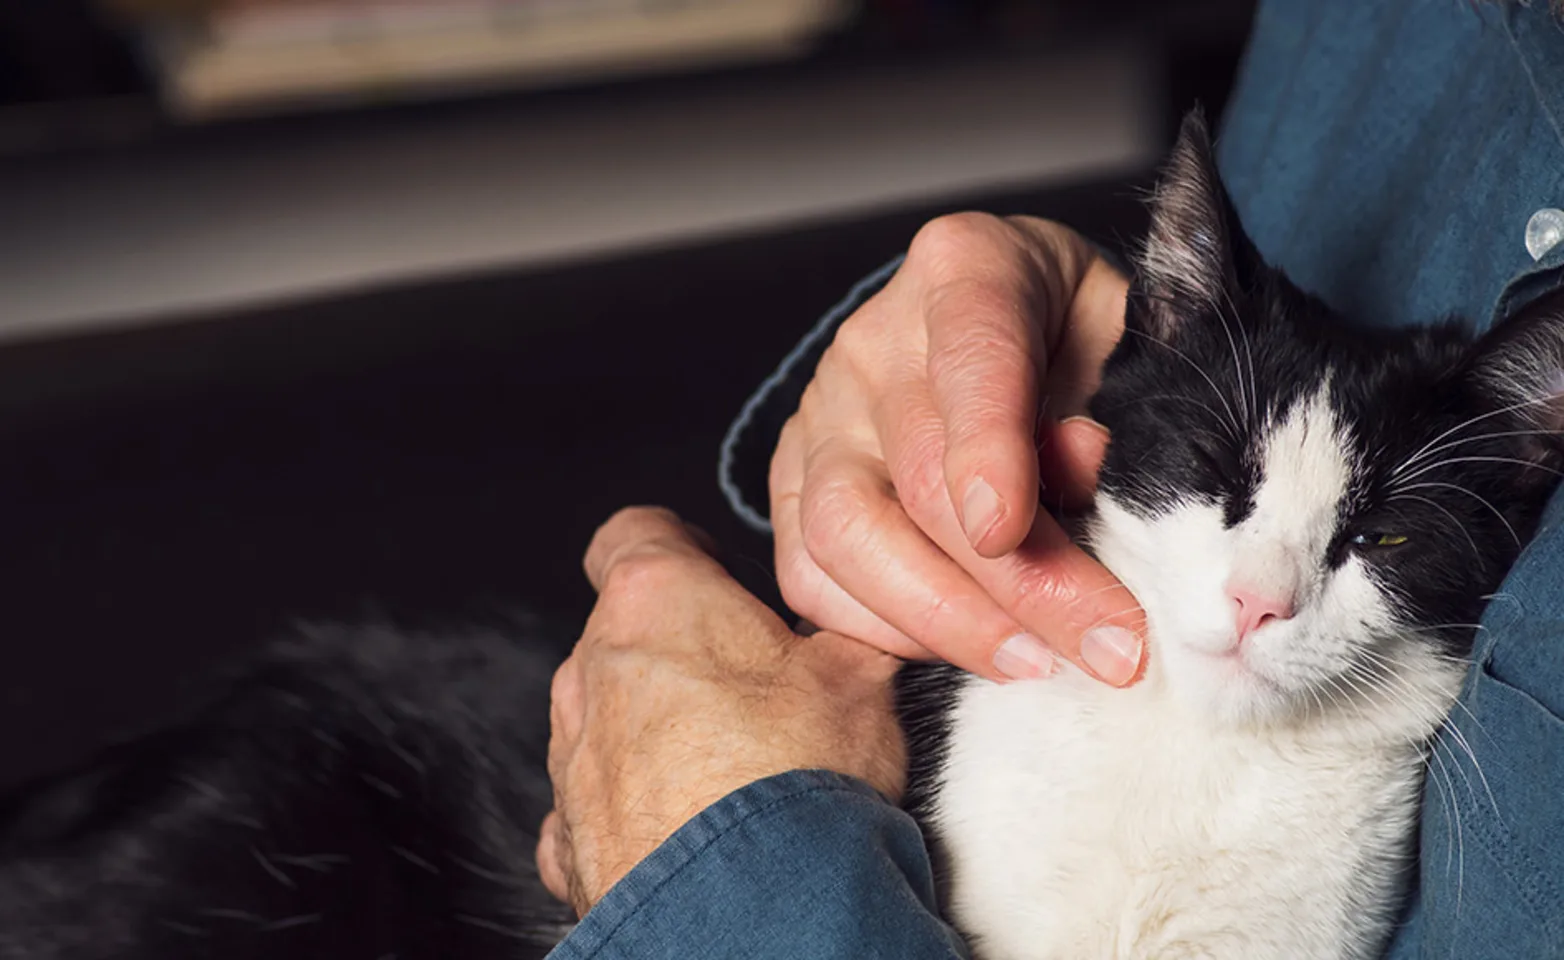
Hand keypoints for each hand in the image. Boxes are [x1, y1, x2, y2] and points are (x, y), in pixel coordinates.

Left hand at [536, 506, 905, 916]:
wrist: (754, 911)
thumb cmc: (797, 783)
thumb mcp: (860, 673)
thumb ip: (844, 630)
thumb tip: (861, 622)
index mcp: (655, 602)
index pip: (637, 533)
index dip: (677, 542)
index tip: (708, 561)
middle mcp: (594, 670)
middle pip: (629, 633)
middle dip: (686, 651)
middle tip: (759, 685)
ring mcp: (573, 756)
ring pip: (610, 718)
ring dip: (659, 730)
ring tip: (738, 770)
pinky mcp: (570, 837)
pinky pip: (597, 805)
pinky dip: (637, 810)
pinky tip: (691, 829)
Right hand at [771, 213, 1144, 684]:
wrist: (1009, 336)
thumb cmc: (1079, 340)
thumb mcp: (1128, 338)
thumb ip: (1119, 398)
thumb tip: (1079, 475)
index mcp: (966, 270)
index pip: (970, 357)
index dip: (986, 449)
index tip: (1007, 532)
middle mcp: (874, 341)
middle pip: (920, 474)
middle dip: (1017, 580)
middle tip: (1105, 645)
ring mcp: (820, 417)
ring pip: (847, 533)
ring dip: (946, 618)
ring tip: (1035, 665)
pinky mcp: (793, 487)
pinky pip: (811, 576)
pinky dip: (885, 630)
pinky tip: (967, 652)